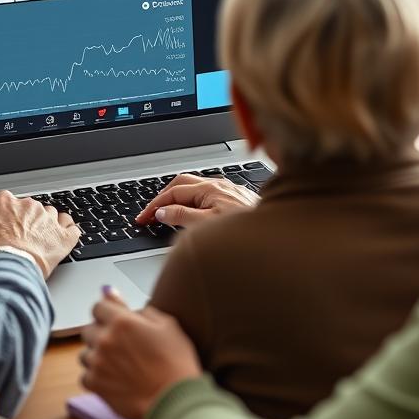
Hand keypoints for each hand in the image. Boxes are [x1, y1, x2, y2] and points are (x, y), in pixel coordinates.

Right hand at [0, 190, 78, 277]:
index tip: (0, 224)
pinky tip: (60, 238)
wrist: (8, 268)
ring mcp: (49, 219)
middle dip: (25, 219)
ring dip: (45, 225)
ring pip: (50, 215)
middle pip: (29, 207)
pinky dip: (67, 231)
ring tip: (37, 240)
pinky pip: (71, 228)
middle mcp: (30, 205)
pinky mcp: (64, 236)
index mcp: (7, 202)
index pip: (5, 201)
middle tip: (17, 237)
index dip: (3, 214)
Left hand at [79, 292, 200, 418]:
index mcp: (122, 321)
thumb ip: (141, 310)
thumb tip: (118, 297)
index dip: (107, 312)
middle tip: (120, 344)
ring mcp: (97, 364)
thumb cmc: (176, 361)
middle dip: (101, 333)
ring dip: (97, 356)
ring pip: (85, 353)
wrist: (174, 399)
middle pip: (88, 329)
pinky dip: (96, 377)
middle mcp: (105, 339)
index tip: (114, 319)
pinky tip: (113, 379)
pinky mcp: (95, 385)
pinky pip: (85, 376)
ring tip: (118, 365)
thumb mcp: (167, 325)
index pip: (98, 306)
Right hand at [135, 173, 257, 227]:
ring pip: (196, 188)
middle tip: (151, 213)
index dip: (154, 205)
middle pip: (182, 183)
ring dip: (179, 198)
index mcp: (210, 189)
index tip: (143, 218)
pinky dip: (194, 202)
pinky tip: (195, 213)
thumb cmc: (247, 232)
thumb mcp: (208, 225)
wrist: (276, 235)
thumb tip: (163, 213)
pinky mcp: (237, 199)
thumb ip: (183, 217)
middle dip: (163, 196)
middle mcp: (219, 185)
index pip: (173, 192)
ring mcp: (229, 190)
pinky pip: (209, 195)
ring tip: (168, 214)